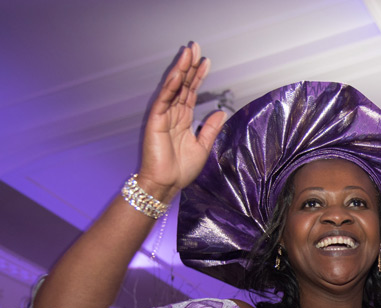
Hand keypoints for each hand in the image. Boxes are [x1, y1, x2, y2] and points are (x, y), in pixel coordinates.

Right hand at [136, 42, 225, 202]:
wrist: (167, 184)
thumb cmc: (181, 169)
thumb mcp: (203, 147)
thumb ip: (210, 128)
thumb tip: (221, 112)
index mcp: (184, 119)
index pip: (192, 92)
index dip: (199, 77)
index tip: (206, 61)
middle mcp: (173, 113)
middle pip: (183, 85)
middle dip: (189, 66)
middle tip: (196, 47)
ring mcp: (163, 115)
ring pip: (173, 87)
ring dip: (180, 69)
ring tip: (187, 52)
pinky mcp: (155, 120)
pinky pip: (163, 99)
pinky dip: (170, 86)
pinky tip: (176, 74)